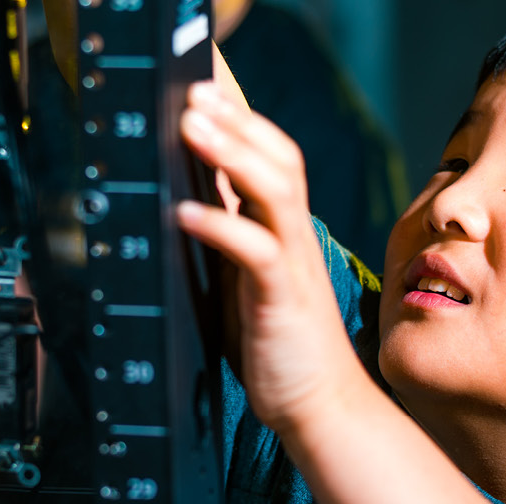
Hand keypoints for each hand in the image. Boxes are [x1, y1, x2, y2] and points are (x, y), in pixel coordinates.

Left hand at [178, 82, 367, 435]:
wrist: (321, 409)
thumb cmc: (280, 351)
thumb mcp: (247, 286)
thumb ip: (231, 246)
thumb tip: (190, 205)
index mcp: (284, 236)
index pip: (276, 160)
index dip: (243, 124)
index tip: (202, 95)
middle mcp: (294, 241)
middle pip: (280, 160)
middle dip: (236, 121)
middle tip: (192, 92)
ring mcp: (293, 267)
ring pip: (274, 191)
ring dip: (230, 155)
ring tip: (189, 127)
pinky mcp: (282, 300)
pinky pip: (255, 250)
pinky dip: (219, 225)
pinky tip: (184, 212)